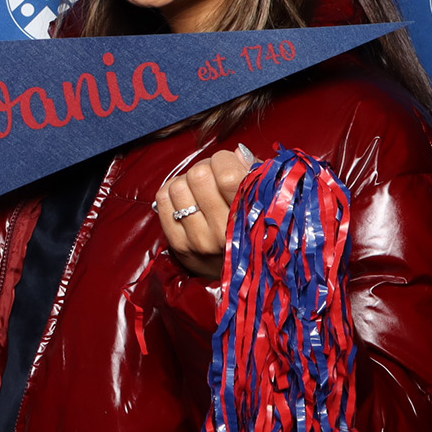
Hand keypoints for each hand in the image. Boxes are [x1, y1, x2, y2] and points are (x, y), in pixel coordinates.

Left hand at [156, 147, 256, 281]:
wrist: (246, 278)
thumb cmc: (259, 227)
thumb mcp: (269, 200)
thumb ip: (256, 173)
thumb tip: (235, 153)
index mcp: (252, 219)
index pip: (225, 175)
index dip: (225, 160)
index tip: (230, 165)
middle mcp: (224, 233)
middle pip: (198, 175)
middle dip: (206, 168)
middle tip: (214, 177)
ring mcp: (199, 241)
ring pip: (177, 186)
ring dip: (187, 181)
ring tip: (200, 189)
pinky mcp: (179, 246)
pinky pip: (162, 201)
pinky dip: (172, 192)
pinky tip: (187, 200)